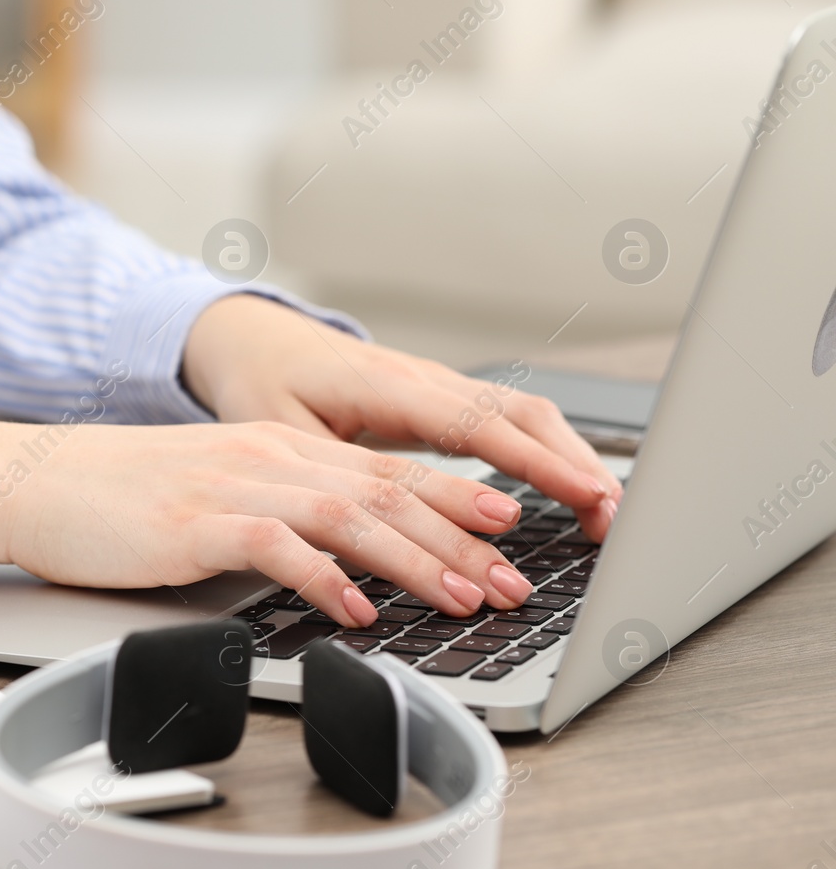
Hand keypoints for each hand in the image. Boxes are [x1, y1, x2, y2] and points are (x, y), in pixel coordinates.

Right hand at [0, 417, 538, 626]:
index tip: (509, 538)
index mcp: (279, 447)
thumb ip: (280, 514)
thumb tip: (345, 562)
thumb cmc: (119, 498)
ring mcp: (232, 484)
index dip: (457, 503)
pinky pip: (277, 546)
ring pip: (350, 514)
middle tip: (513, 582)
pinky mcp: (194, 521)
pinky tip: (358, 610)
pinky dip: (327, 579)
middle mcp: (268, 456)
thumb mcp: (215, 491)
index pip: (387, 470)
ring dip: (417, 560)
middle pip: (388, 490)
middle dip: (461, 539)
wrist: (35, 483)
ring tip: (465, 598)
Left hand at [182, 295, 622, 540]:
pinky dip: (547, 452)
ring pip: (524, 415)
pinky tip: (570, 489)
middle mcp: (424, 378)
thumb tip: (373, 530)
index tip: (582, 495)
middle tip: (615, 520)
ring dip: (570, 460)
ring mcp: (437, 384)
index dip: (534, 462)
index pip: (478, 423)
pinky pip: (507, 419)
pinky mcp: (440, 397)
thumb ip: (330, 473)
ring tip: (606, 514)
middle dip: (575, 465)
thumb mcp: (279, 431)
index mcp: (386, 384)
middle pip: (521, 416)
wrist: (253, 338)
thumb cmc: (262, 382)